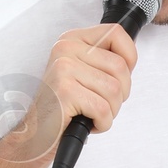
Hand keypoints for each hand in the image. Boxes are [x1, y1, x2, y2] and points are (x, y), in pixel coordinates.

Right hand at [13, 22, 137, 162]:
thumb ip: (104, 60)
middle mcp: (65, 48)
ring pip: (115, 90)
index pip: (116, 33)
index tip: (120, 77)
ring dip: (110, 111)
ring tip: (91, 113)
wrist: (36, 135)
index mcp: (72, 39)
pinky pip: (103, 109)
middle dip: (120, 93)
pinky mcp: (65, 91)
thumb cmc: (65, 107)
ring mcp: (64, 68)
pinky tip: (86, 122)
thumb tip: (131, 57)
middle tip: (101, 103)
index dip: (129, 58)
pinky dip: (102, 123)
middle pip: (120, 66)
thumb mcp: (84, 75)